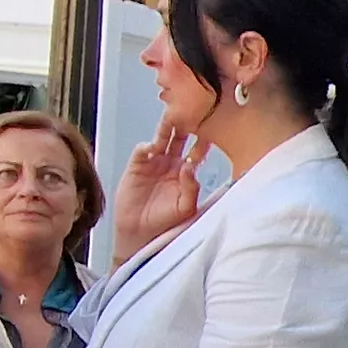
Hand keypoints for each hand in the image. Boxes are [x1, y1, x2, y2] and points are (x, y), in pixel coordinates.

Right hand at [115, 130, 202, 256]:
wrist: (140, 232)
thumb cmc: (165, 222)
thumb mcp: (185, 208)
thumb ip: (191, 187)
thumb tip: (190, 165)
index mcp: (186, 172)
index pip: (197, 149)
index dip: (202, 139)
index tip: (210, 129)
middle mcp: (171, 163)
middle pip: (179, 138)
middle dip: (185, 126)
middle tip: (190, 115)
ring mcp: (154, 163)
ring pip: (161, 139)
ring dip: (165, 130)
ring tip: (170, 121)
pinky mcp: (137, 165)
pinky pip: (142, 150)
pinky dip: (146, 146)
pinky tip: (151, 148)